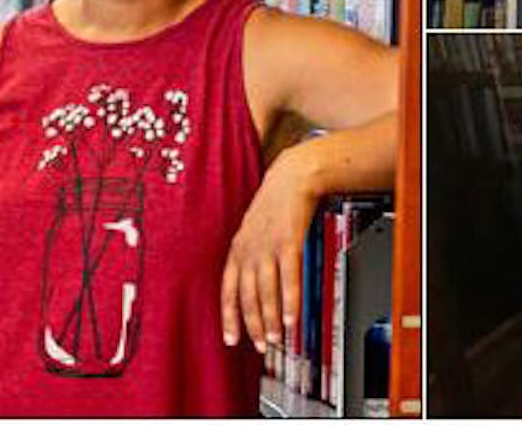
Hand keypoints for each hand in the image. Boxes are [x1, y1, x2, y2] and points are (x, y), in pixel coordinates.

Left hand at [220, 147, 320, 353]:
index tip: (231, 339)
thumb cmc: (275, 202)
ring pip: (266, 291)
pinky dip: (289, 300)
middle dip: (253, 324)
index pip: (228, 290)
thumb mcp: (253, 228)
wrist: (293, 176)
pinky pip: (288, 277)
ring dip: (271, 318)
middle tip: (260, 345)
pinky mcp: (288, 242)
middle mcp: (249, 249)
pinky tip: (291, 316)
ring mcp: (268, 246)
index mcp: (237, 248)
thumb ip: (250, 254)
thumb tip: (252, 281)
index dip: (229, 316)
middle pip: (248, 295)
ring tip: (275, 337)